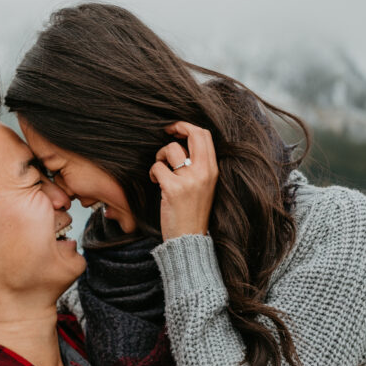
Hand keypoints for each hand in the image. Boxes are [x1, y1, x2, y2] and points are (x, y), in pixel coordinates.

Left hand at [149, 121, 218, 240]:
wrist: (189, 238)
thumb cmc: (193, 212)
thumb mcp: (204, 186)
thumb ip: (198, 166)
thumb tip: (183, 144)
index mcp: (212, 170)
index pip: (205, 135)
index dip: (188, 126)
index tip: (177, 130)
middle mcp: (203, 172)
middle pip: (193, 134)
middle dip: (177, 127)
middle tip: (167, 131)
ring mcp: (189, 180)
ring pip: (171, 149)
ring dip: (160, 155)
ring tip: (160, 168)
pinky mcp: (173, 189)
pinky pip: (157, 167)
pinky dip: (153, 172)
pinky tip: (155, 181)